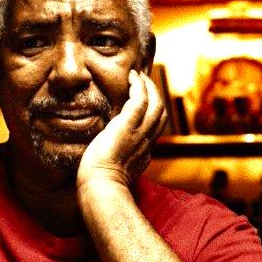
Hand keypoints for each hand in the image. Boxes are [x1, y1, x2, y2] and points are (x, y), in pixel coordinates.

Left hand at [77, 69, 166, 190]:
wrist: (101, 185)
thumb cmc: (100, 183)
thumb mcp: (115, 171)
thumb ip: (116, 160)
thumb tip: (105, 154)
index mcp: (143, 153)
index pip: (154, 128)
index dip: (152, 112)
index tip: (143, 101)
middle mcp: (146, 141)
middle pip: (161, 113)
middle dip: (155, 95)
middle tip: (144, 82)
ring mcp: (140, 132)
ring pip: (156, 104)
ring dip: (149, 87)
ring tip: (139, 76)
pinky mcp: (128, 124)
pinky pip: (140, 99)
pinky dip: (139, 85)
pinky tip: (132, 77)